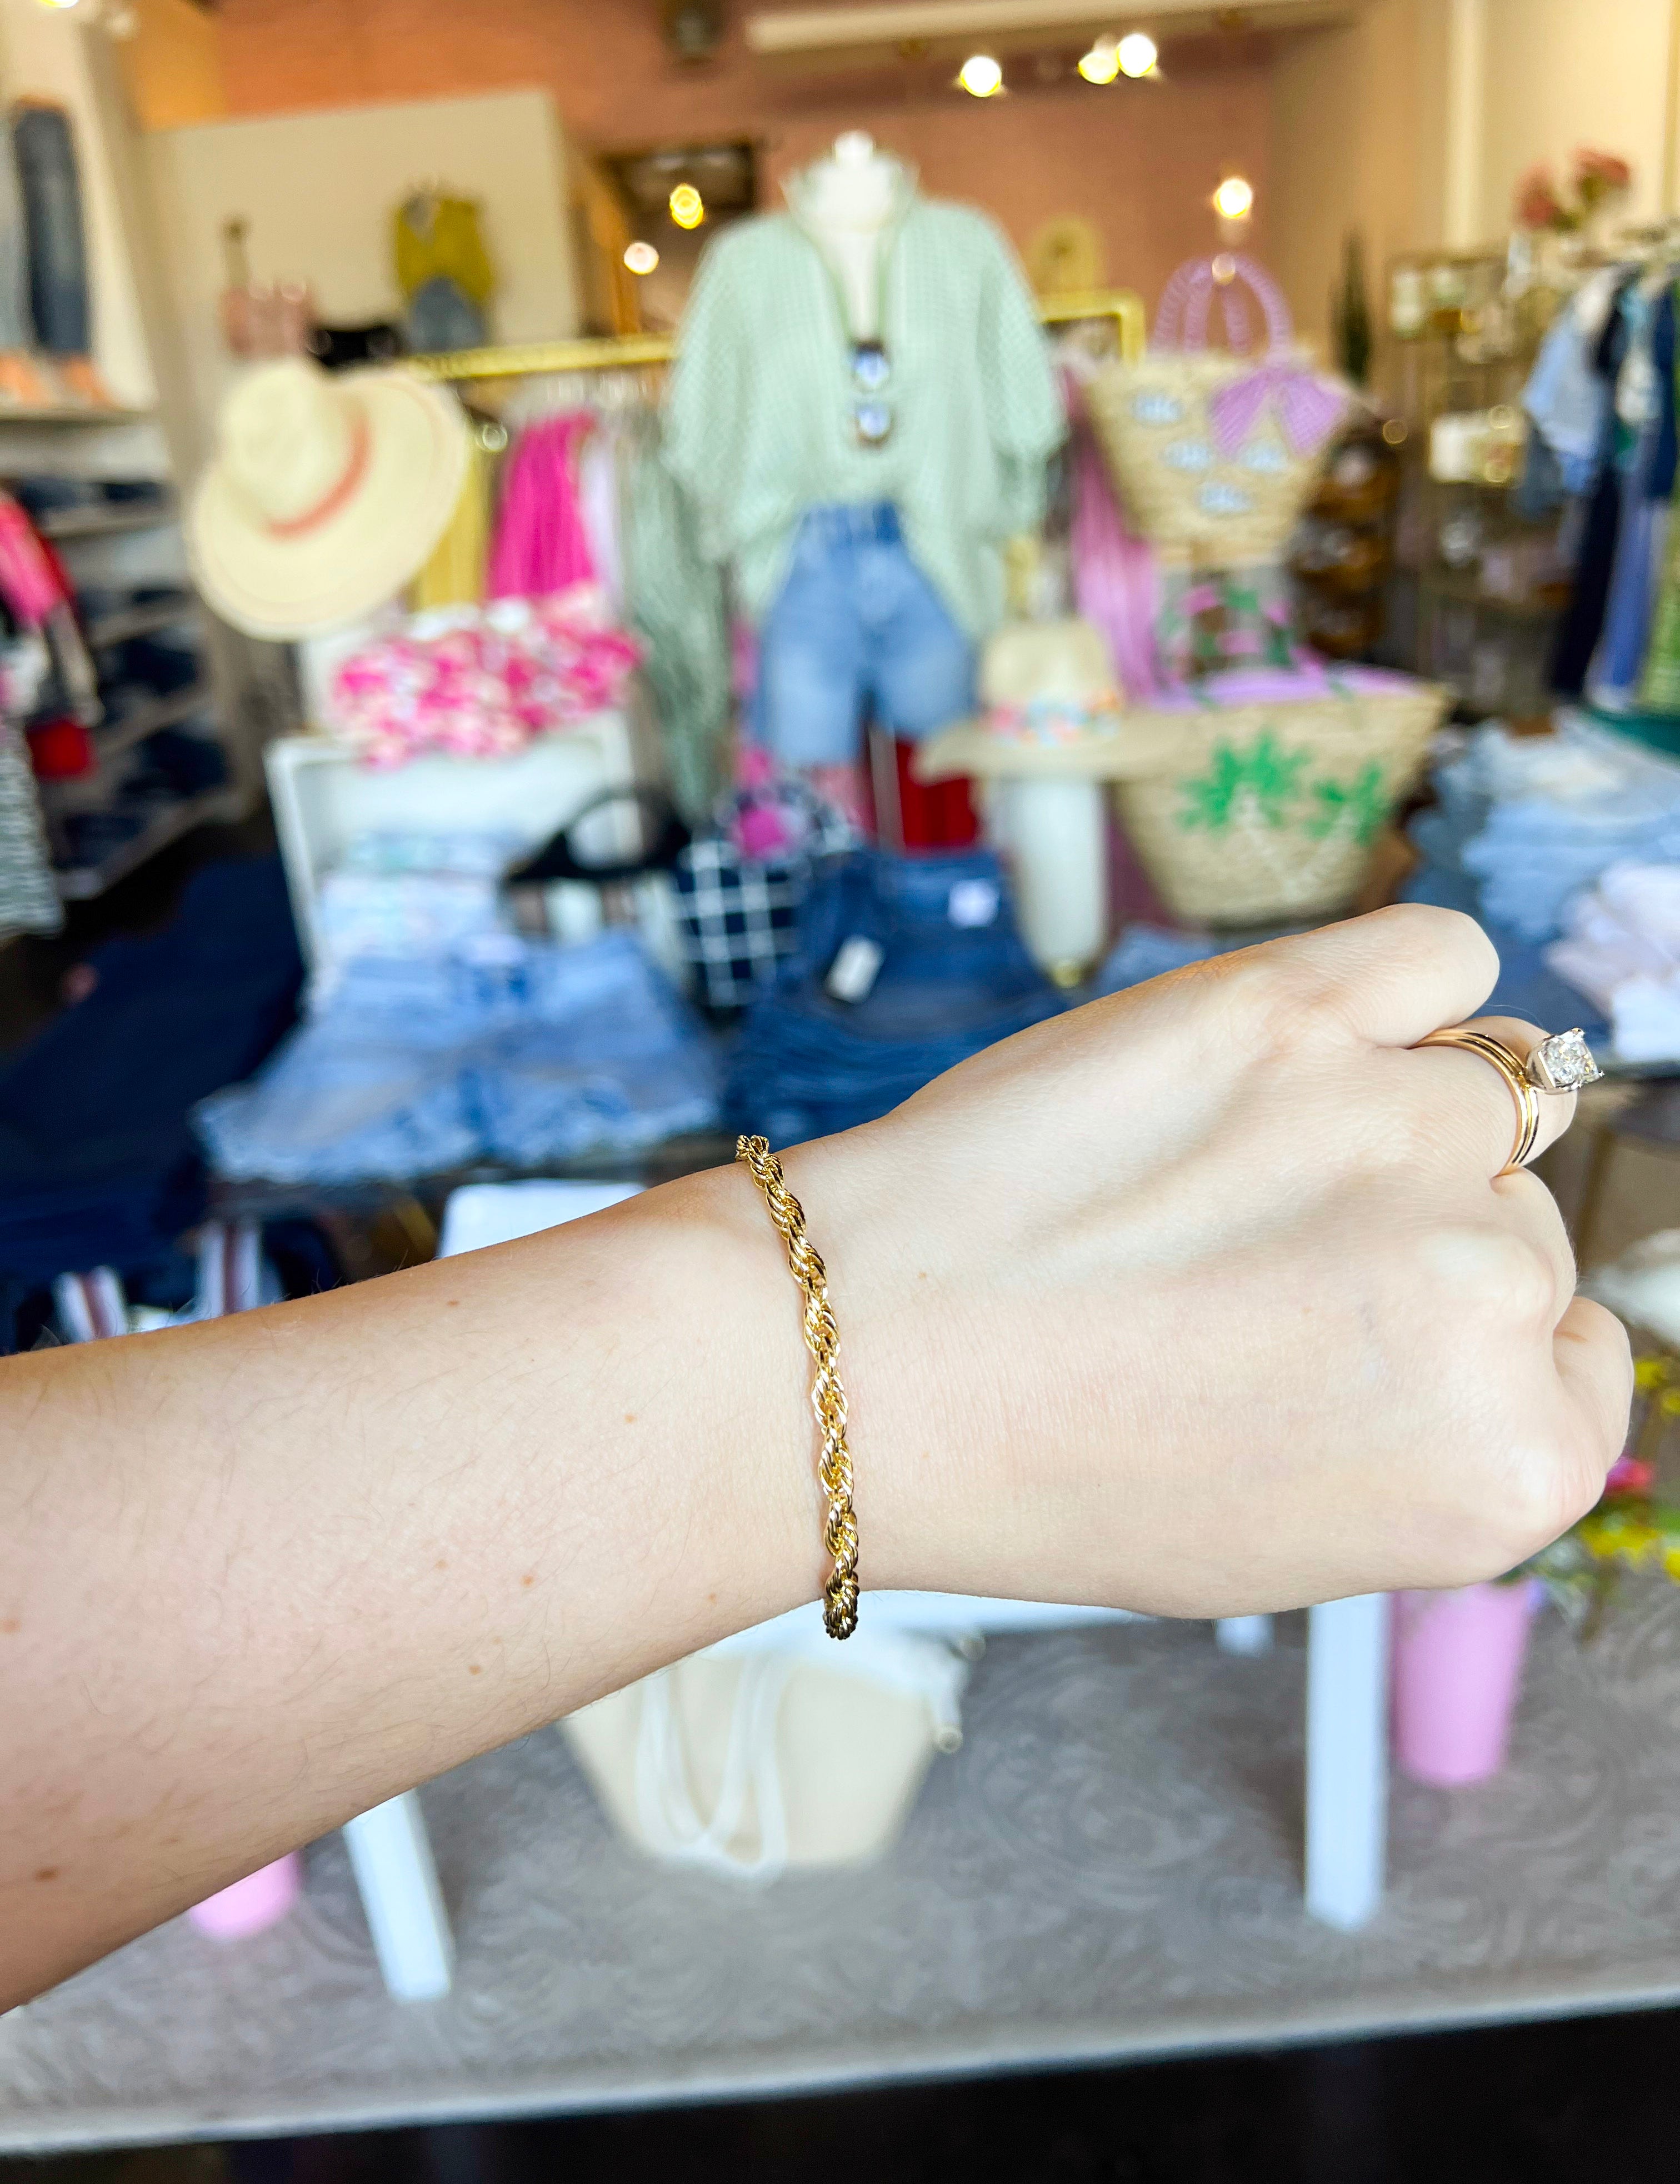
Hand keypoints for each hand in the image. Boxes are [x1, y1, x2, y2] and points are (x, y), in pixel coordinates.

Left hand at [778, 905, 1631, 1614]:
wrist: (862, 1363)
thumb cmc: (1051, 1466)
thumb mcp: (1299, 1535)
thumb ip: (1439, 1428)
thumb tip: (1509, 1323)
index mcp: (1504, 1468)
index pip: (1577, 1360)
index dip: (1465, 1352)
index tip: (1365, 1345)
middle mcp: (1484, 1296)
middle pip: (1518, 1227)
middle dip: (1406, 1247)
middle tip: (1248, 1274)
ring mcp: (1393, 1134)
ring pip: (1482, 1096)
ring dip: (1386, 1124)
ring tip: (1238, 1167)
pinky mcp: (1291, 1007)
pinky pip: (1441, 958)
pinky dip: (1400, 987)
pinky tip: (1303, 1042)